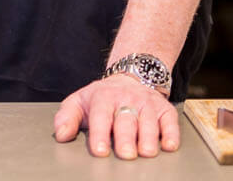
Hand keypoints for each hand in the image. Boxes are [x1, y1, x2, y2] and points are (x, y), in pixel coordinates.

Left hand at [53, 74, 179, 158]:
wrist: (130, 77)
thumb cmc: (102, 97)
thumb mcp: (80, 101)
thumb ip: (67, 117)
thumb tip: (61, 135)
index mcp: (103, 97)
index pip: (101, 115)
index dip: (100, 133)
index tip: (100, 150)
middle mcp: (126, 99)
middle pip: (126, 120)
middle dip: (126, 138)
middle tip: (126, 154)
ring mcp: (147, 104)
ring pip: (149, 121)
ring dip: (149, 137)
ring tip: (146, 152)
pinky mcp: (164, 109)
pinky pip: (170, 121)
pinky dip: (171, 133)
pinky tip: (169, 145)